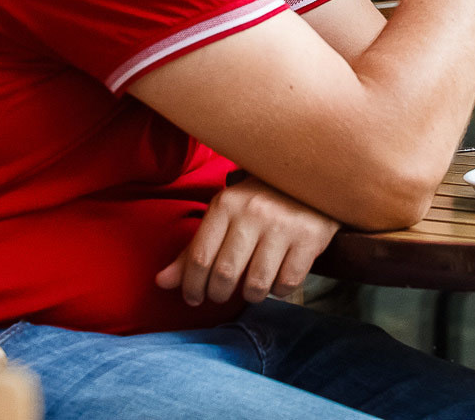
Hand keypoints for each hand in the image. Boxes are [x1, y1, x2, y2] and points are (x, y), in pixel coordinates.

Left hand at [155, 177, 337, 306]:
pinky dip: (279, 290)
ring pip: (256, 285)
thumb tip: (161, 283)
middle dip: (218, 294)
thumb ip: (194, 250)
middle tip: (220, 295)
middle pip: (224, 274)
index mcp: (226, 203)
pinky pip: (287, 284)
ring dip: (251, 295)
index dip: (192, 286)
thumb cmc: (261, 200)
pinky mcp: (310, 238)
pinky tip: (277, 278)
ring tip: (251, 287)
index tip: (194, 297)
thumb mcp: (225, 215)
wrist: (313, 176)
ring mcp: (283, 225)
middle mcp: (253, 212)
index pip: (199, 258)